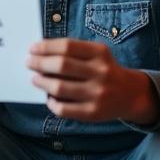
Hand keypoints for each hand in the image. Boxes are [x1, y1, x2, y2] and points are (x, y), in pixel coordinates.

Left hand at [27, 39, 159, 123]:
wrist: (130, 95)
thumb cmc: (104, 70)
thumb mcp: (96, 54)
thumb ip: (72, 51)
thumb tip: (39, 53)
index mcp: (100, 53)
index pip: (67, 46)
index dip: (46, 47)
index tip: (32, 48)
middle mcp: (101, 72)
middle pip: (61, 65)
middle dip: (39, 63)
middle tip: (29, 63)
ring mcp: (98, 94)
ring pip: (59, 87)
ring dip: (41, 82)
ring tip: (35, 79)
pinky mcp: (93, 112)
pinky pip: (63, 108)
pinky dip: (51, 103)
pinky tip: (49, 97)